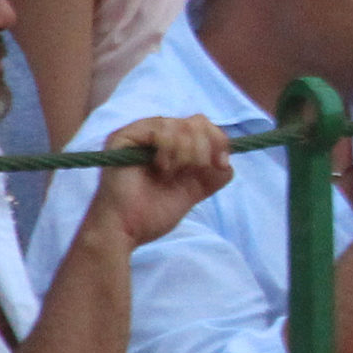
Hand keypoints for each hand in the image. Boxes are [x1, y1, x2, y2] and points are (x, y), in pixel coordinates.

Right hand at [91, 115, 232, 247]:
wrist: (125, 231)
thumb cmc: (152, 213)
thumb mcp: (191, 191)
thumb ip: (210, 176)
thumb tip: (228, 164)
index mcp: (171, 144)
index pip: (202, 126)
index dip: (218, 141)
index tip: (221, 163)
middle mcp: (155, 133)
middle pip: (196, 121)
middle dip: (203, 147)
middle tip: (194, 169)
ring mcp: (139, 132)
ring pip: (181, 125)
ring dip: (185, 152)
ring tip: (171, 173)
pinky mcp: (124, 136)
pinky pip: (160, 129)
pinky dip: (168, 150)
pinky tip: (161, 168)